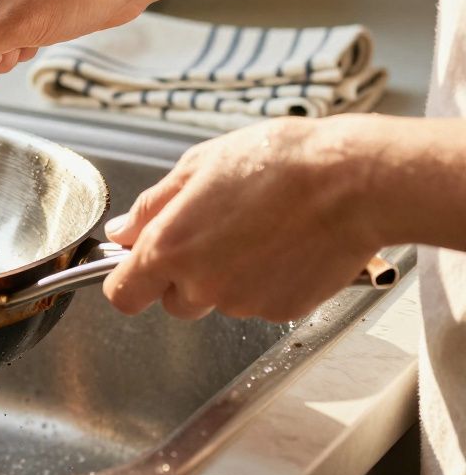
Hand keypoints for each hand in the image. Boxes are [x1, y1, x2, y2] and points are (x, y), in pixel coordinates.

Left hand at [101, 116, 387, 322]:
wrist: (352, 181)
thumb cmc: (278, 163)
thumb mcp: (198, 166)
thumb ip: (151, 207)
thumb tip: (122, 232)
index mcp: (170, 248)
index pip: (122, 295)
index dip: (127, 280)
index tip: (137, 266)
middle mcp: (202, 285)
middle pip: (174, 302)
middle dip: (185, 276)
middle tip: (215, 232)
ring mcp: (244, 303)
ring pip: (219, 300)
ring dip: (228, 275)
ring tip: (259, 228)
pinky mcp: (283, 311)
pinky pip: (260, 302)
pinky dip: (266, 280)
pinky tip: (284, 244)